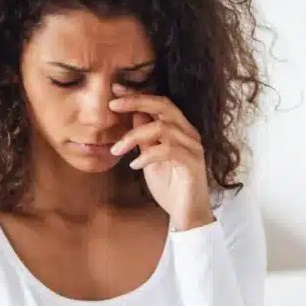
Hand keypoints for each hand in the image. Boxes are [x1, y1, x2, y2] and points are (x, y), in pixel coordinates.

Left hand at [109, 87, 213, 231]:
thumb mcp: (150, 157)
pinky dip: (147, 156)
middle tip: (113, 105)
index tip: (115, 90)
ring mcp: (193, 147)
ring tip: (117, 150)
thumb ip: (144, 137)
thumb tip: (132, 115)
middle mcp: (189, 133)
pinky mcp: (192, 163)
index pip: (160, 103)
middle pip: (164, 106)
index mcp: (180, 129)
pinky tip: (135, 165)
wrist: (187, 214)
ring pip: (162, 128)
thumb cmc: (169, 186)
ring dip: (134, 137)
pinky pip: (167, 150)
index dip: (137, 95)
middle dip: (136, 101)